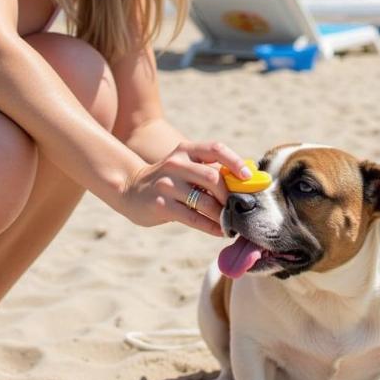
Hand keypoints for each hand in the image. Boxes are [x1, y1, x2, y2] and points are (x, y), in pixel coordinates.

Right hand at [118, 141, 250, 235]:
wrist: (131, 190)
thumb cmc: (170, 180)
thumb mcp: (186, 166)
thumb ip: (210, 170)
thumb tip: (246, 181)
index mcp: (186, 150)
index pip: (215, 149)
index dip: (235, 162)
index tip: (248, 177)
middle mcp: (176, 163)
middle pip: (213, 177)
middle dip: (229, 195)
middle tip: (239, 208)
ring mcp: (166, 184)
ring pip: (204, 201)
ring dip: (222, 214)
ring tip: (231, 223)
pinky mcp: (160, 204)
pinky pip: (193, 217)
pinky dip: (210, 226)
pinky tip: (219, 231)